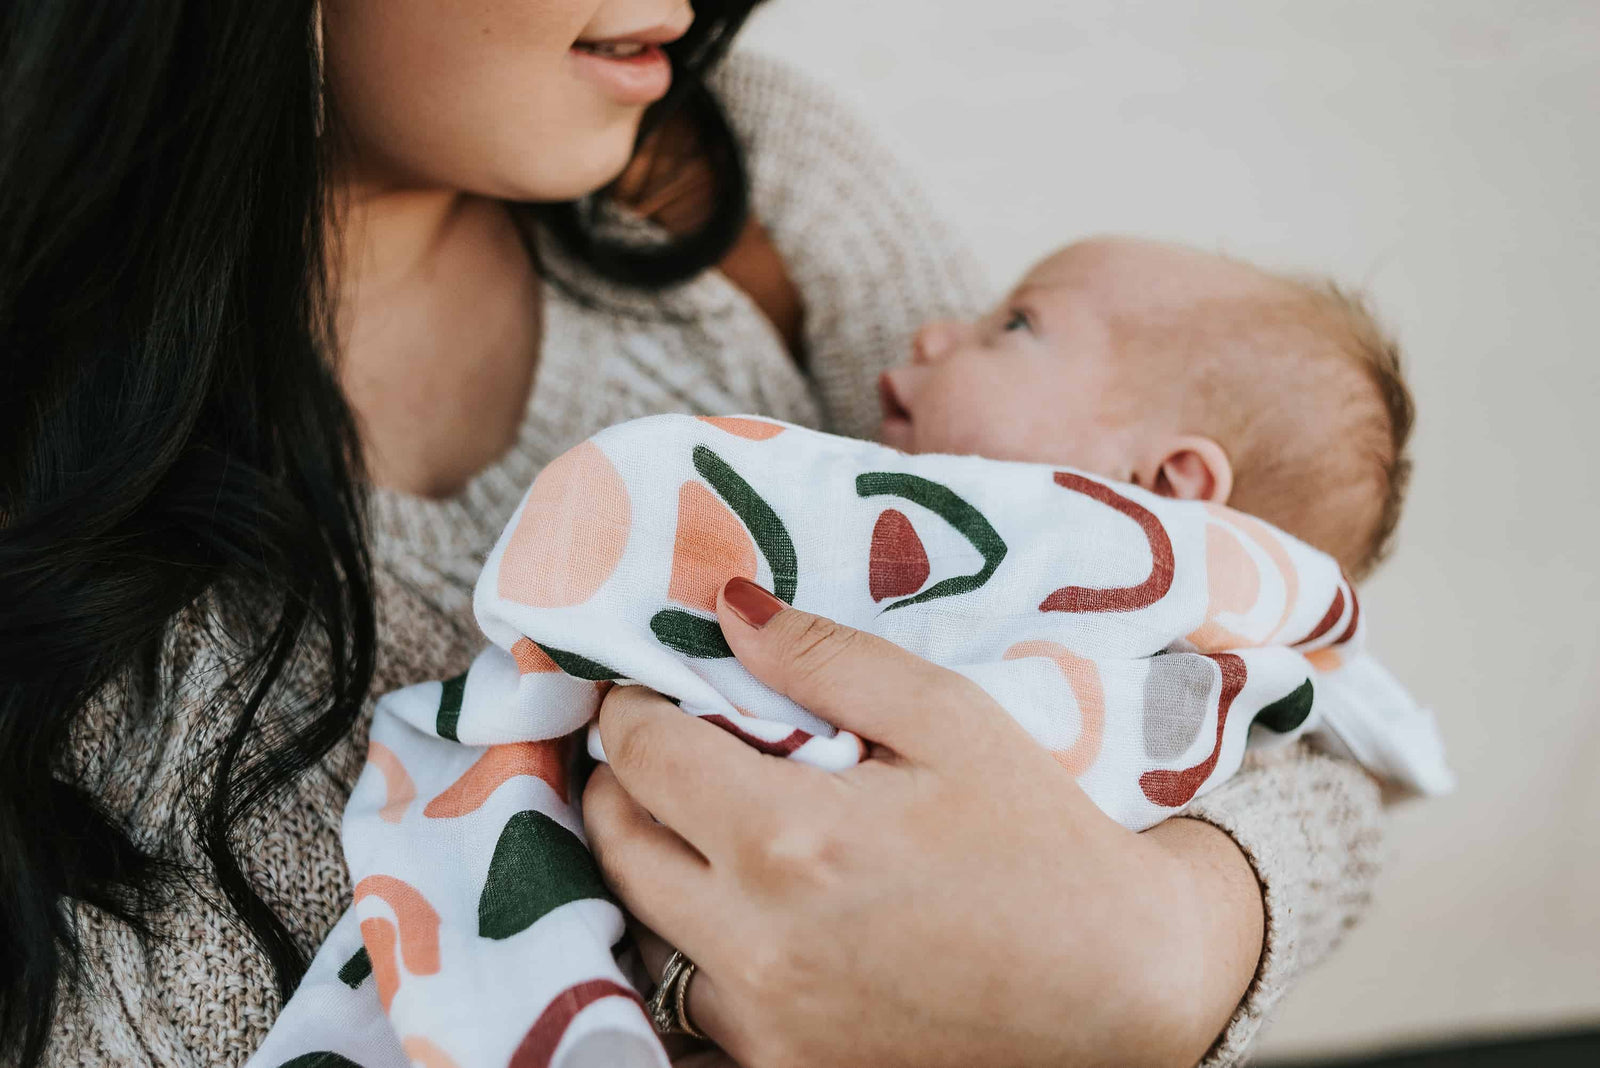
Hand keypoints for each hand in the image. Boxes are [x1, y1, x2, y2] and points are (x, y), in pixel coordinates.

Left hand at [584, 579, 1261, 1067]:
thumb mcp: (949, 718)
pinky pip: (691, 992)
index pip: (644, 756)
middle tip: (661, 744)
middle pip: (617, 842)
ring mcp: (763, 1020)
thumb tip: (726, 607)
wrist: (1119, 991)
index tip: (646, 689)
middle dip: (622, 780)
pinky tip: (751, 902)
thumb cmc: (1041, 841)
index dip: (631, 707)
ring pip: (640, 923)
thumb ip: (826, 657)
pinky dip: (696, 936)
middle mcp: (755, 941)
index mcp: (791, 840)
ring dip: (651, 860)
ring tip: (702, 818)